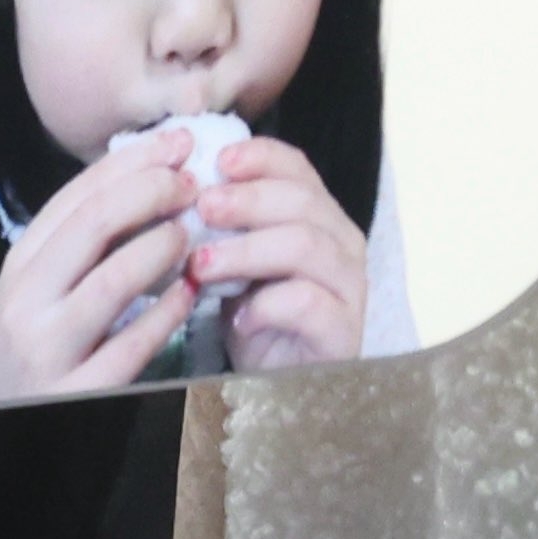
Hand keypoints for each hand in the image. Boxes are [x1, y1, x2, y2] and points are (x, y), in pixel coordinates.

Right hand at [0, 132, 196, 402]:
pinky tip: (189, 296)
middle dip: (149, 192)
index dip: (131, 162)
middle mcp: (26, 301)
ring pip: (112, 282)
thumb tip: (145, 182)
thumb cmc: (32, 351)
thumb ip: (78, 247)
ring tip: (192, 234)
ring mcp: (49, 350)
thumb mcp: (37, 292)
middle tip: (192, 183)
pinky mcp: (79, 394)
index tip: (178, 142)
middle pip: (93, 225)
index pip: (76, 196)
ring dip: (160, 248)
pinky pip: (131, 346)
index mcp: (19, 266)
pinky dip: (166, 314)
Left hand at [189, 136, 367, 371]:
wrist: (276, 382)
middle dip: (246, 199)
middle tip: (202, 207)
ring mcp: (350, 286)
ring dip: (245, 250)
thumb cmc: (253, 310)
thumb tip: (187, 183)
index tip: (217, 161)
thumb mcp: (236, 256)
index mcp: (320, 213)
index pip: (297, 166)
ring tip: (202, 264)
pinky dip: (264, 304)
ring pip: (303, 244)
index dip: (258, 156)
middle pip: (301, 200)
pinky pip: (306, 301)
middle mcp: (343, 242)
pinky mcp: (344, 330)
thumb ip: (224, 221)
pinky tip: (236, 316)